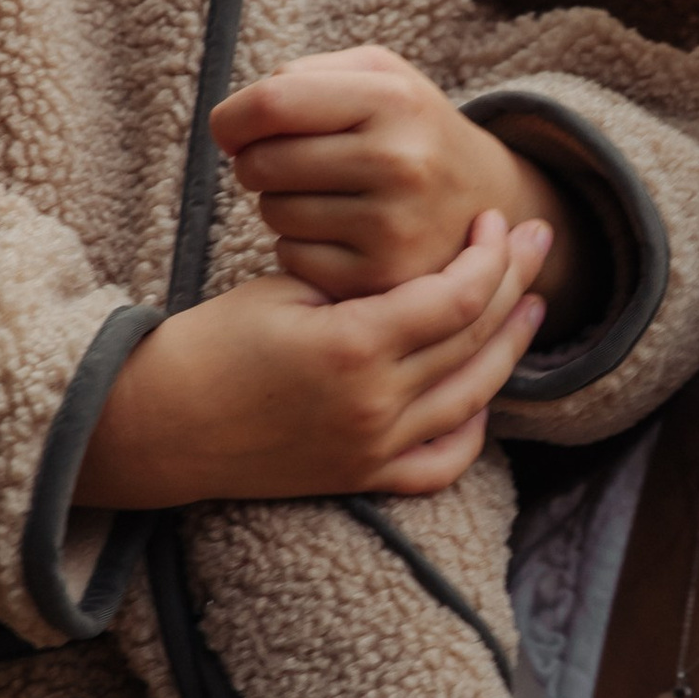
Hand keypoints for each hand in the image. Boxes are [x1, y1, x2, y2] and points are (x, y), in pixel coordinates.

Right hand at [76, 211, 550, 511]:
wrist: (159, 422)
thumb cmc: (211, 341)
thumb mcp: (287, 289)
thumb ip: (365, 282)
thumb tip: (434, 265)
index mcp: (355, 345)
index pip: (457, 295)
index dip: (490, 253)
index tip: (496, 219)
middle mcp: (375, 404)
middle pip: (474, 338)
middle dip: (515, 282)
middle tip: (539, 240)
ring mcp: (372, 448)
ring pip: (472, 396)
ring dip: (510, 347)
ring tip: (532, 305)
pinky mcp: (361, 478)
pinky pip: (441, 463)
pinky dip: (473, 428)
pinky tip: (483, 394)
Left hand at [214, 47, 585, 313]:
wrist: (489, 200)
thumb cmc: (409, 131)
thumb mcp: (378, 77)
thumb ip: (304, 76)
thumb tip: (234, 124)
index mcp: (393, 100)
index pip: (270, 103)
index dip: (233, 118)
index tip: (232, 131)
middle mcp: (399, 161)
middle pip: (261, 162)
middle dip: (255, 162)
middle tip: (289, 164)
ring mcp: (393, 225)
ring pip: (272, 211)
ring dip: (278, 204)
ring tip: (323, 195)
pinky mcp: (382, 276)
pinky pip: (290, 256)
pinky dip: (298, 246)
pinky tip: (335, 234)